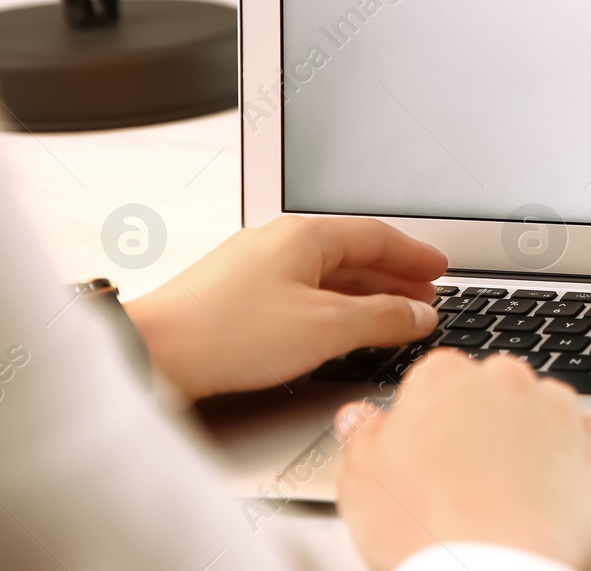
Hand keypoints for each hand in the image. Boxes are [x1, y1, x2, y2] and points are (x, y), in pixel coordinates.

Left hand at [124, 215, 445, 401]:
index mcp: (303, 235)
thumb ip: (381, 319)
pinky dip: (331, 306)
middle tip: (423, 297)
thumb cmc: (227, 334)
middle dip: (393, 277)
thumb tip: (418, 314)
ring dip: (363, 294)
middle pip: (351, 253)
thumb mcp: (324, 328)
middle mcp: (278, 242)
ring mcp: (253, 267)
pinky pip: (299, 291)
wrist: (151, 354)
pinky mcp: (235, 296)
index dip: (414, 254)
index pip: (376, 235)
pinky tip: (337, 330)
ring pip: (324, 274)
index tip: (439, 269)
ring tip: (390, 318)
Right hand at [338, 350, 590, 570]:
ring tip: (510, 483)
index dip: (431, 413)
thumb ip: (364, 437)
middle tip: (466, 468)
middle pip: (494, 384)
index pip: (437, 375)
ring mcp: (555, 411)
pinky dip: (575, 451)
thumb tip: (360, 419)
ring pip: (544, 405)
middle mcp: (505, 381)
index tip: (427, 441)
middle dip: (484, 416)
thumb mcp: (362, 482)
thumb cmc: (425, 530)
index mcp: (444, 379)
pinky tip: (555, 480)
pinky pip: (589, 434)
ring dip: (531, 430)